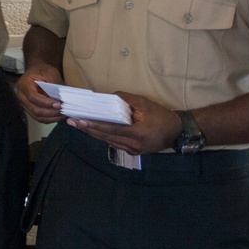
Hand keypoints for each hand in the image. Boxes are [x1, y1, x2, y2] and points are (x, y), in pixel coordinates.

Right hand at [16, 63, 65, 122]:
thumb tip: (63, 97)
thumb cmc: (42, 70)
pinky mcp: (29, 109)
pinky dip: (49, 119)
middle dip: (50, 112)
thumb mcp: (50, 72)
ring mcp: (24, 104)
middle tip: (63, 111)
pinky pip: (38, 118)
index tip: (59, 104)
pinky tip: (58, 116)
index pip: (33, 97)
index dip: (46, 102)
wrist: (36, 71)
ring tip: (62, 115)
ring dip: (51, 118)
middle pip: (34, 109)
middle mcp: (21, 96)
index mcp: (24, 84)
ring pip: (36, 116)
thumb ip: (55, 83)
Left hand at [68, 92, 183, 155]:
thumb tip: (107, 97)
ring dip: (92, 133)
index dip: (94, 125)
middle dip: (87, 129)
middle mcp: (133, 145)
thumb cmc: (161, 116)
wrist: (177, 132)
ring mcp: (132, 150)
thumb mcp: (144, 103)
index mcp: (138, 134)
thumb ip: (124, 99)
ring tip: (77, 124)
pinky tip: (91, 130)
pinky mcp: (132, 152)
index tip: (79, 120)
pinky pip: (113, 143)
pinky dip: (102, 136)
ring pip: (107, 141)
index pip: (110, 129)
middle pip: (105, 137)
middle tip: (71, 121)